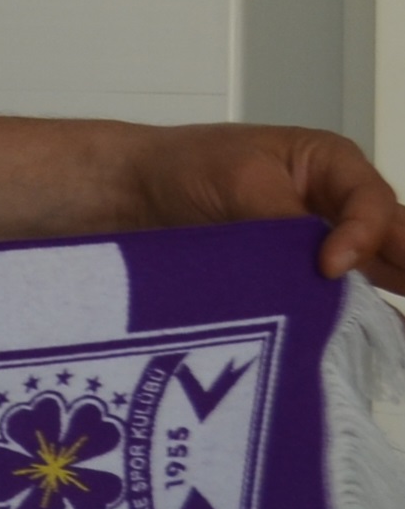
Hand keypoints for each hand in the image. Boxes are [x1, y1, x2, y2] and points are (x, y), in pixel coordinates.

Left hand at [132, 123, 404, 291]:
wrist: (131, 193)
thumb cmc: (185, 167)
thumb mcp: (241, 182)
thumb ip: (288, 222)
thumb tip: (327, 268)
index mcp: (332, 165)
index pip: (371, 204)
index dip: (361, 236)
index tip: (329, 268)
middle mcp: (339, 205)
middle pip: (395, 238)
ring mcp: (324, 243)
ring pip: (380, 269)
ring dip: (397, 295)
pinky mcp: (300, 276)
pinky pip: (343, 296)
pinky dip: (362, 316)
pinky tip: (386, 342)